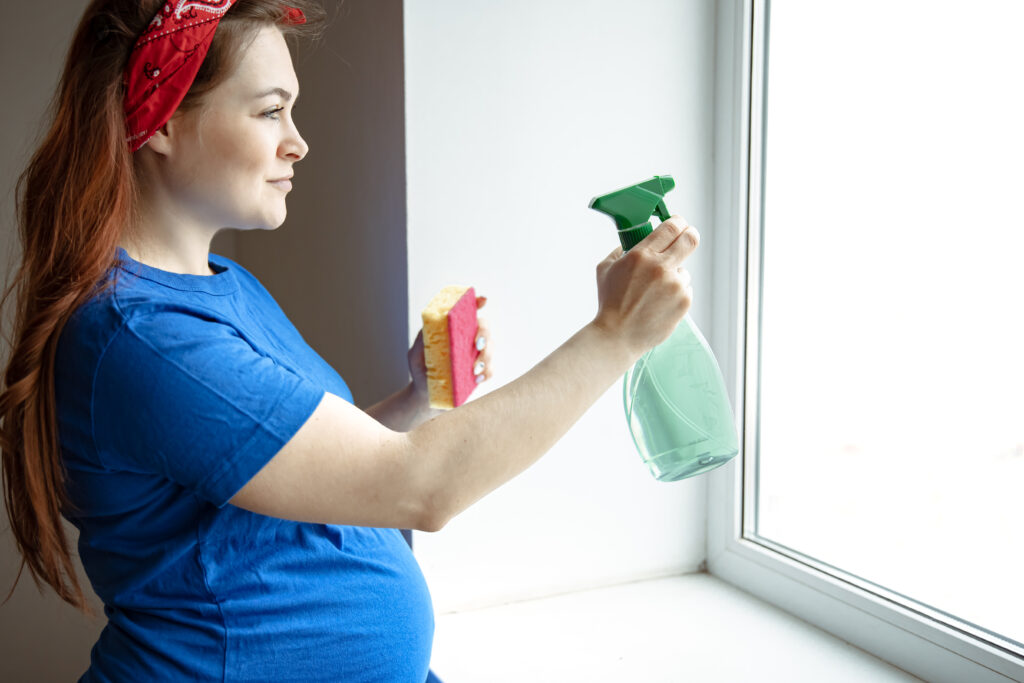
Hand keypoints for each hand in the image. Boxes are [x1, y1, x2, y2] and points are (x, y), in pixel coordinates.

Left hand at [408, 295, 493, 401]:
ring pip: (491, 348)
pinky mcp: (480, 372)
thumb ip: (422, 339)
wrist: (425, 395)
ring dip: (486, 357)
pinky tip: (477, 379)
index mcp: (454, 329)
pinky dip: (487, 373)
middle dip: (485, 334)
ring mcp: (476, 355)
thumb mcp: (416, 353)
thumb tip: (429, 326)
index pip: (468, 312)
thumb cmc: (421, 369)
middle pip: (485, 328)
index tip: (483, 300)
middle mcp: (468, 339)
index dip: (477, 303)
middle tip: (478, 345)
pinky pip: (490, 370)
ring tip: (474, 370)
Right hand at [593, 216, 697, 358]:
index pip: (671, 226)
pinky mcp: (684, 302)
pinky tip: (659, 303)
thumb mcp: (605, 268)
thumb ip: (620, 250)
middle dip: (690, 234)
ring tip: (655, 292)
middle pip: (690, 238)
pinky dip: (675, 293)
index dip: (678, 222)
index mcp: (641, 255)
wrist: (617, 336)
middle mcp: (661, 267)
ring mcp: (675, 285)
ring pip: (684, 270)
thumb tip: (633, 239)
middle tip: (687, 237)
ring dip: (674, 275)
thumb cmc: (609, 303)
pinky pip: (685, 289)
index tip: (678, 223)